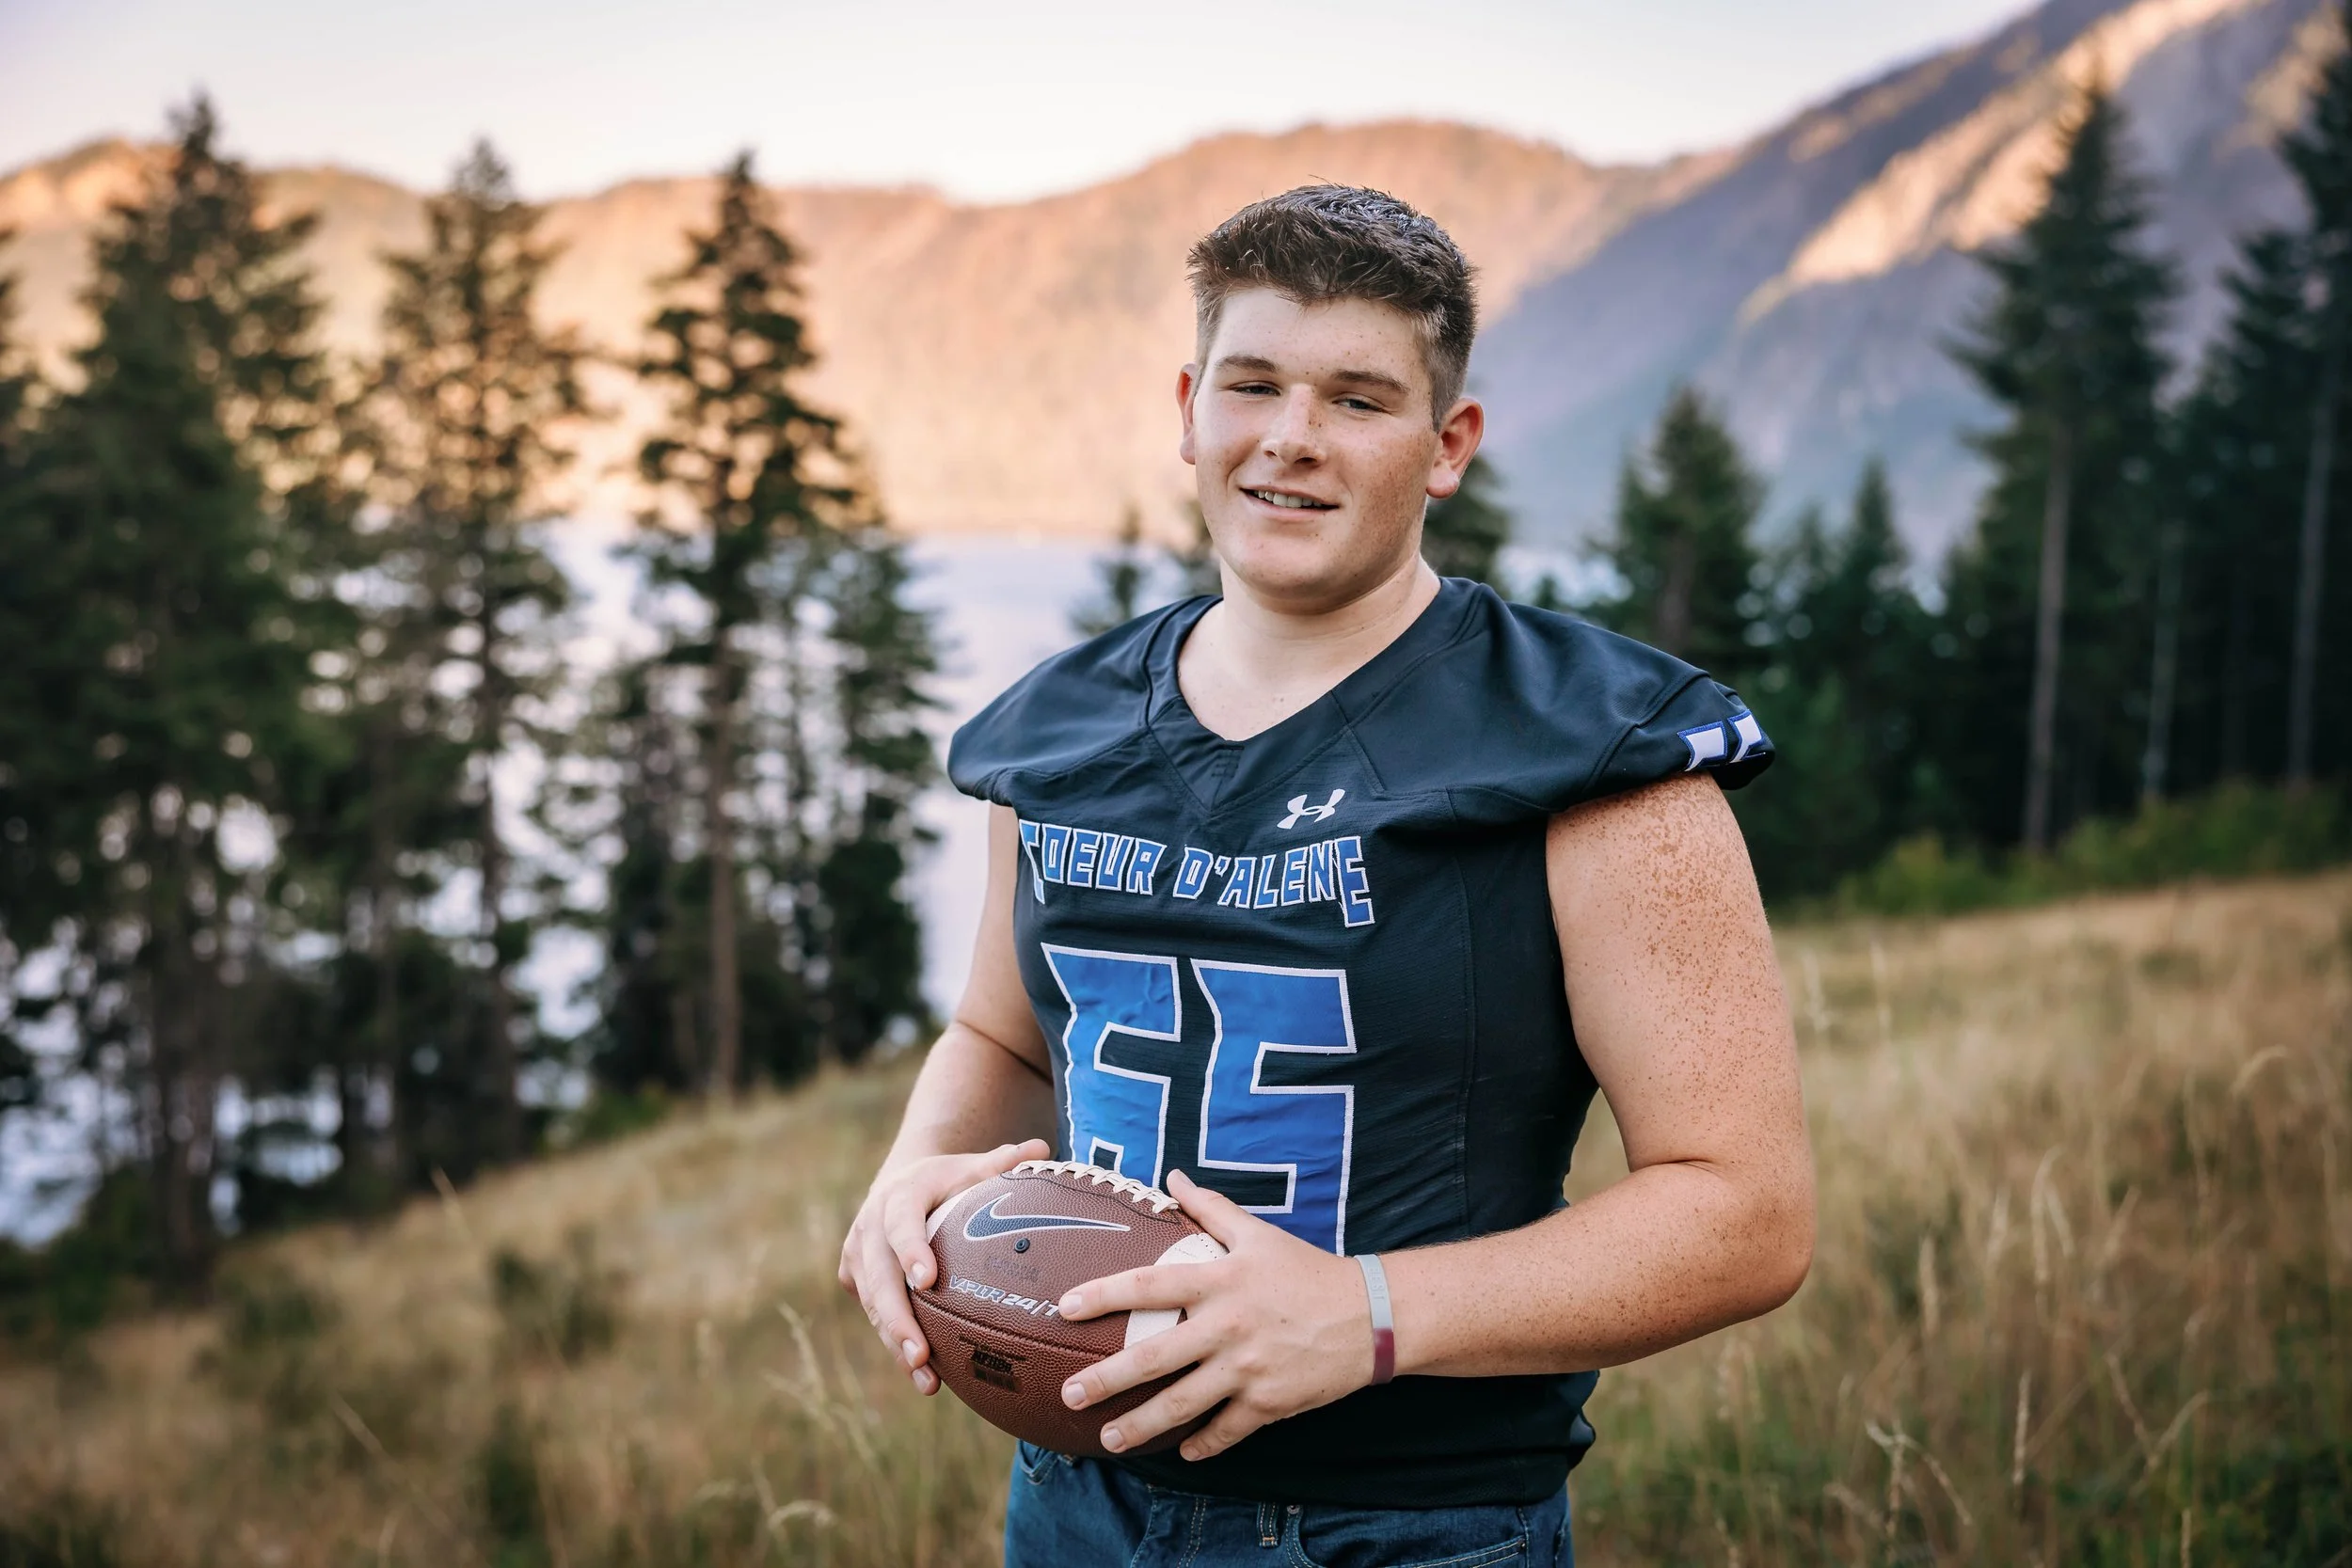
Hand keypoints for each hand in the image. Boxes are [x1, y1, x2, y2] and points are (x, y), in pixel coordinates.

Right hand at [837, 1138, 1052, 1392]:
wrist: (897, 1183)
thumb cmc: (947, 1180)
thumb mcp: (970, 1167)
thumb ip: (1003, 1163)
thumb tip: (1042, 1149)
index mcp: (898, 1195)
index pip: (901, 1224)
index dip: (911, 1251)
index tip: (928, 1281)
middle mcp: (868, 1226)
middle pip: (879, 1278)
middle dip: (897, 1319)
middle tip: (921, 1354)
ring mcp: (856, 1255)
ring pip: (874, 1306)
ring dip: (897, 1345)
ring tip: (927, 1382)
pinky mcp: (852, 1278)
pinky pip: (874, 1315)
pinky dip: (897, 1344)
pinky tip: (927, 1378)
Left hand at [1056, 1168, 1374, 1460]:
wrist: (1370, 1316)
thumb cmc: (1307, 1270)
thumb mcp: (1258, 1234)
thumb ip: (1210, 1207)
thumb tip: (1172, 1177)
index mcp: (1220, 1280)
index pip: (1149, 1285)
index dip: (1104, 1294)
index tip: (1065, 1307)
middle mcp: (1228, 1326)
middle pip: (1154, 1357)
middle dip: (1106, 1379)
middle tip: (1069, 1393)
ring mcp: (1247, 1369)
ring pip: (1182, 1404)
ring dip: (1140, 1424)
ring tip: (1108, 1439)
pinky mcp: (1269, 1403)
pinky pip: (1225, 1430)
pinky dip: (1201, 1444)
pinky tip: (1180, 1451)